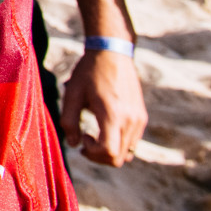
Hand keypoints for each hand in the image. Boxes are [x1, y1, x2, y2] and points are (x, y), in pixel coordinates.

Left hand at [60, 47, 147, 164]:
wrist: (112, 52)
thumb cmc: (89, 72)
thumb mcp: (72, 94)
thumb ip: (69, 121)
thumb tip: (73, 144)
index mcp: (114, 116)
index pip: (109, 153)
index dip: (92, 154)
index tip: (82, 139)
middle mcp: (131, 121)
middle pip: (119, 158)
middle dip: (99, 156)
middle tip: (84, 139)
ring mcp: (139, 120)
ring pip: (128, 153)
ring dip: (109, 151)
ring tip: (94, 134)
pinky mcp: (142, 117)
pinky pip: (132, 142)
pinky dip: (118, 143)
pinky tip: (104, 128)